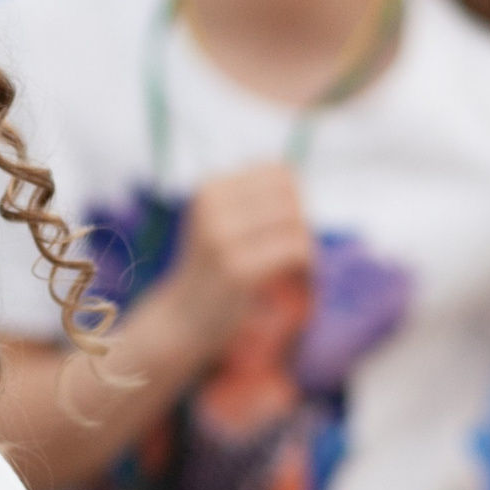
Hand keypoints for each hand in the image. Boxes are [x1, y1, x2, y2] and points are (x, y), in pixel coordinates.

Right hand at [153, 166, 314, 354]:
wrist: (182, 317)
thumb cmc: (212, 267)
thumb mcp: (222, 220)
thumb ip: (255, 197)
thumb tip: (295, 174)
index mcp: (210, 188)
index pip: (279, 172)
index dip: (294, 198)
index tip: (288, 227)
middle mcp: (213, 207)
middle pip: (290, 196)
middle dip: (303, 222)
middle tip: (297, 250)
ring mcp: (223, 238)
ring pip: (295, 223)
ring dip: (307, 245)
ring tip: (299, 265)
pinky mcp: (238, 269)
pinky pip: (295, 251)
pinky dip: (307, 264)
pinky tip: (298, 278)